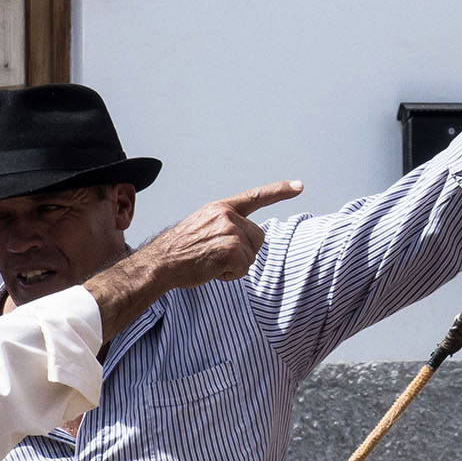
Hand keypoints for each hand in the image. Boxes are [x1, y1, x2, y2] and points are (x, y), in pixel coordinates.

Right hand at [83, 181, 304, 339]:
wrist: (161, 262)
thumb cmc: (180, 251)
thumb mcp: (202, 226)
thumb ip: (225, 226)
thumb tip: (247, 238)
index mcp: (220, 208)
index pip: (255, 196)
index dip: (279, 190)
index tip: (299, 185)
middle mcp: (227, 216)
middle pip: (257, 237)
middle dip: (244, 251)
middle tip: (216, 257)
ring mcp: (230, 231)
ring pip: (251, 255)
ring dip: (235, 265)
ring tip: (210, 262)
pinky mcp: (231, 250)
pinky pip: (243, 268)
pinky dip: (230, 275)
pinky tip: (211, 270)